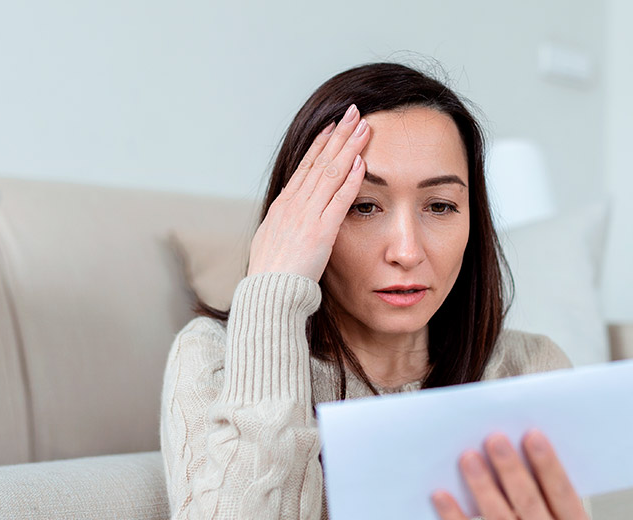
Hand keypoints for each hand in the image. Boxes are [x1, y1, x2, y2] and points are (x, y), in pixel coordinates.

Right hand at [247, 104, 369, 280]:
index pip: (305, 166)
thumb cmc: (272, 276)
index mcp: (283, 205)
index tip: (333, 125)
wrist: (268, 295)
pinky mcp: (320, 232)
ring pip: (330, 174)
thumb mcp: (273, 240)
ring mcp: (306, 216)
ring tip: (364, 128)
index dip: (321, 143)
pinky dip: (351, 181)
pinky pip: (338, 201)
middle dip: (339, 135)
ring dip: (349, 149)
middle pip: (319, 161)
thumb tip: (289, 209)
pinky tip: (362, 164)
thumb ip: (285, 223)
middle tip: (353, 112)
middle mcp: (293, 205)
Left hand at [431, 430, 592, 519]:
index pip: (562, 492)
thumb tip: (518, 440)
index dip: (548, 464)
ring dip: (482, 486)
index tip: (532, 435)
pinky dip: (454, 516)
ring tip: (469, 458)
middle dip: (510, 469)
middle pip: (528, 503)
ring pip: (499, 518)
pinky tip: (441, 494)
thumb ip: (547, 484)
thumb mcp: (560, 510)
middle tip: (495, 440)